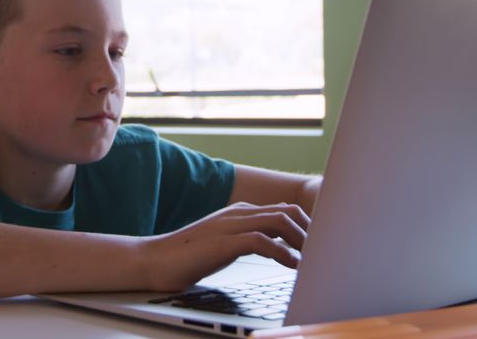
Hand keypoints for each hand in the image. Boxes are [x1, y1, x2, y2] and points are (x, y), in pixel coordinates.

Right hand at [140, 202, 309, 291]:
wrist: (153, 260)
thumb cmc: (187, 257)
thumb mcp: (224, 245)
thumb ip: (248, 241)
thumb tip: (278, 249)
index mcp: (239, 213)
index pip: (283, 210)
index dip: (307, 226)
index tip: (321, 247)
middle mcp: (237, 214)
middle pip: (287, 212)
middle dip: (310, 231)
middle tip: (324, 253)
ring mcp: (229, 225)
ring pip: (278, 221)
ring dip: (301, 240)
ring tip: (313, 260)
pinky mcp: (222, 242)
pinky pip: (261, 241)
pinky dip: (282, 252)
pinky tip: (292, 265)